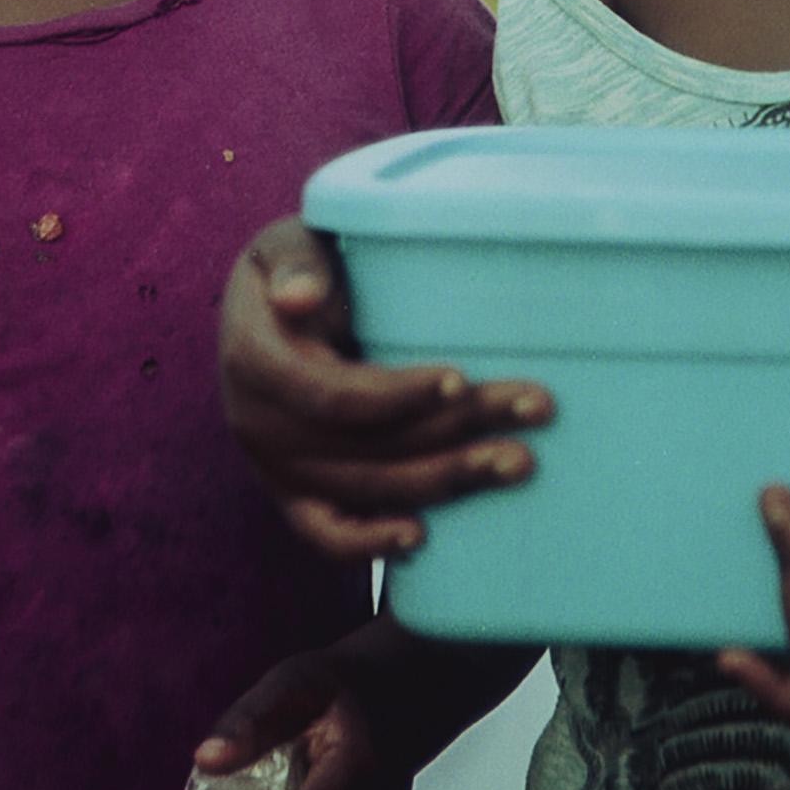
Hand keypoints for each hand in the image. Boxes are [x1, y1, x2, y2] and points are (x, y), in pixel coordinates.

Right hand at [218, 217, 552, 560]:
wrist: (260, 313)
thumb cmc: (293, 266)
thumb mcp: (286, 245)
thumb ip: (294, 263)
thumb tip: (299, 296)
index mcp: (256, 362)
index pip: (332, 395)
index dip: (397, 395)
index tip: (460, 378)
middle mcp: (260, 426)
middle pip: (369, 445)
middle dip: (458, 429)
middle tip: (534, 407)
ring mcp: (277, 468)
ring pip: (368, 488)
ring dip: (447, 478)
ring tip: (518, 460)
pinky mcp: (294, 495)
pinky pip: (326, 535)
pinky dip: (369, 543)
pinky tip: (421, 537)